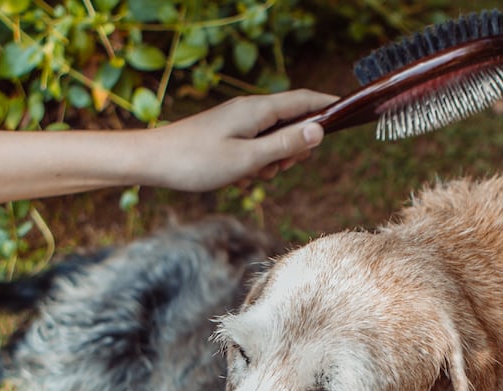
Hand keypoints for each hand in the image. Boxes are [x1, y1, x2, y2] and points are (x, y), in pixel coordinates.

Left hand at [141, 90, 336, 191]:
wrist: (152, 162)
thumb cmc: (196, 160)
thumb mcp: (248, 159)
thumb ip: (286, 145)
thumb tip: (320, 130)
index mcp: (258, 110)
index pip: (305, 100)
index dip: (329, 107)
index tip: (349, 116)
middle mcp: (250, 110)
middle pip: (292, 124)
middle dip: (292, 150)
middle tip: (275, 168)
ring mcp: (238, 123)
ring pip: (273, 141)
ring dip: (270, 162)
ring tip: (249, 175)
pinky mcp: (228, 135)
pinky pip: (254, 149)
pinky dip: (253, 165)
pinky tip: (236, 177)